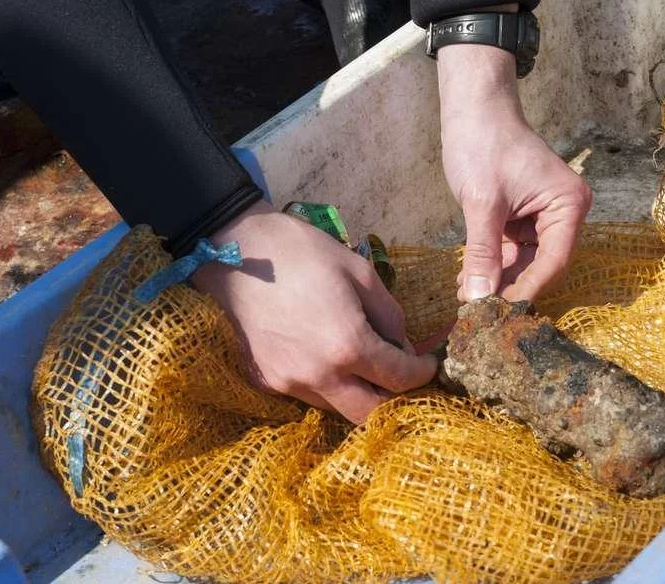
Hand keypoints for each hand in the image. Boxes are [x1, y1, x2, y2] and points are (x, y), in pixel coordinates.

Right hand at [191, 201, 436, 423]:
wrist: (236, 250)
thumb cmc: (302, 252)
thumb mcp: (360, 272)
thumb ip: (389, 315)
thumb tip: (402, 346)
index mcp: (347, 345)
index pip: (398, 379)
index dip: (421, 374)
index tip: (428, 365)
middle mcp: (318, 375)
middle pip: (369, 414)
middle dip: (393, 399)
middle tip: (402, 377)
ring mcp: (287, 383)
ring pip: (337, 408)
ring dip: (358, 394)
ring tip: (366, 367)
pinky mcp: (265, 380)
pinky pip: (307, 394)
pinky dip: (327, 385)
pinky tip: (327, 358)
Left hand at [437, 44, 591, 301]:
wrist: (472, 111)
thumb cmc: (483, 144)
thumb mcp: (481, 203)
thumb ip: (482, 253)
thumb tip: (477, 298)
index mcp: (569, 204)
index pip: (553, 261)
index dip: (527, 289)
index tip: (501, 314)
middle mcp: (563, 213)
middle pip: (540, 266)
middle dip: (508, 289)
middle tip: (479, 316)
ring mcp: (542, 218)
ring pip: (522, 263)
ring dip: (495, 281)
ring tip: (466, 302)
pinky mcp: (521, 219)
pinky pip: (509, 252)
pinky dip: (490, 266)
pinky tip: (467, 283)